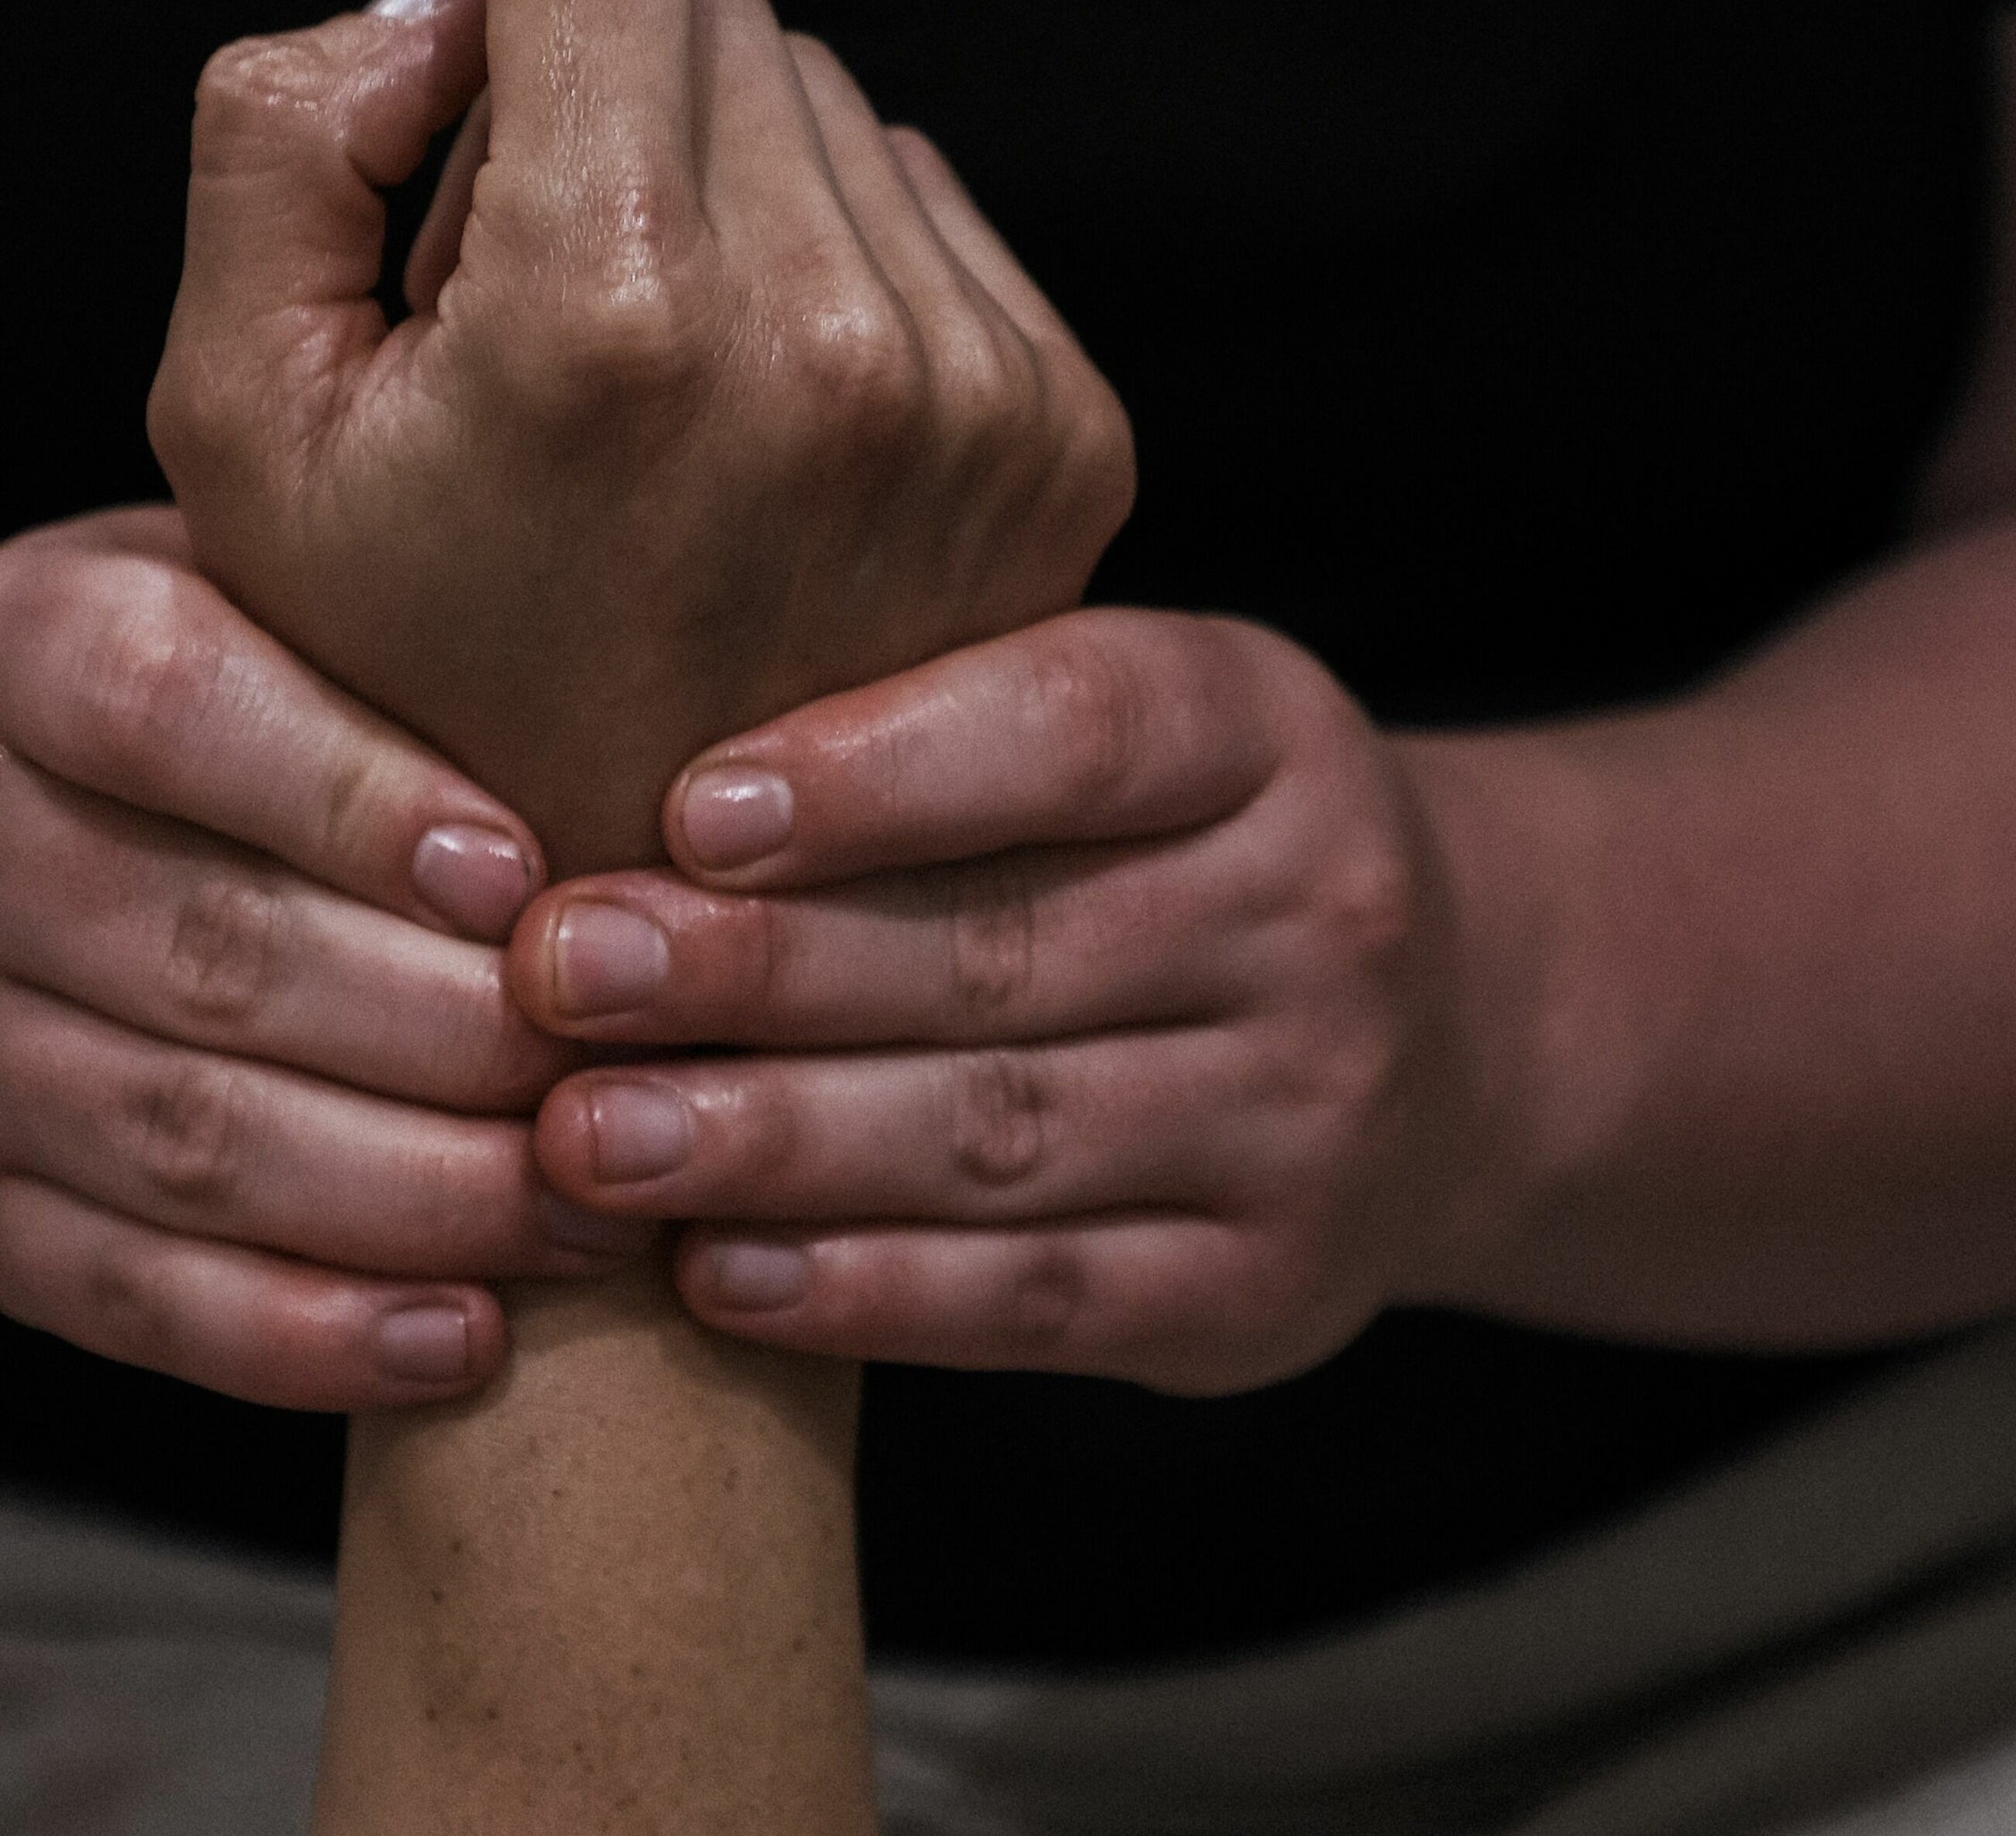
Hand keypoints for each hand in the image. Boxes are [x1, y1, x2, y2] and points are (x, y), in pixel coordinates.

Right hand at [0, 505, 653, 1411]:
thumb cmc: (225, 687)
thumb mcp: (268, 586)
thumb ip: (399, 616)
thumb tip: (636, 677)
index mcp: (12, 645)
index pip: (167, 705)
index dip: (354, 797)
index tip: (525, 876)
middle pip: (206, 952)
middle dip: (445, 1034)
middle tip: (631, 1075)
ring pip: (187, 1141)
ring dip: (416, 1199)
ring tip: (594, 1217)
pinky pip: (138, 1295)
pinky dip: (312, 1335)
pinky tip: (468, 1341)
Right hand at [149, 0, 1132, 871]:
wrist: (640, 938)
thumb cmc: (398, 679)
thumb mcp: (238, 419)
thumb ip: (285, 133)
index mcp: (612, 315)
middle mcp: (828, 335)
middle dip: (576, 56)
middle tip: (492, 251)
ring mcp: (974, 386)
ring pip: (820, 89)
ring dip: (698, 156)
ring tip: (617, 364)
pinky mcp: (1063, 431)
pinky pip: (920, 202)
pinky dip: (812, 247)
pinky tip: (734, 408)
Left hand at [510, 609, 1504, 1396]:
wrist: (1454, 1044)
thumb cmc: (1169, 846)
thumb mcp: (1126, 725)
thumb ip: (934, 716)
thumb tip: (620, 722)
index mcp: (1266, 732)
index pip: (1079, 731)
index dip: (880, 772)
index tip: (688, 807)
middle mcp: (1319, 920)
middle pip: (1009, 950)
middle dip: (760, 969)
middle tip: (562, 973)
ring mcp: (1307, 1121)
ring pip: (1006, 1134)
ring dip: (776, 1143)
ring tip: (588, 1138)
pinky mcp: (1260, 1293)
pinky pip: (1040, 1298)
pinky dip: (865, 1291)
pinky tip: (713, 1271)